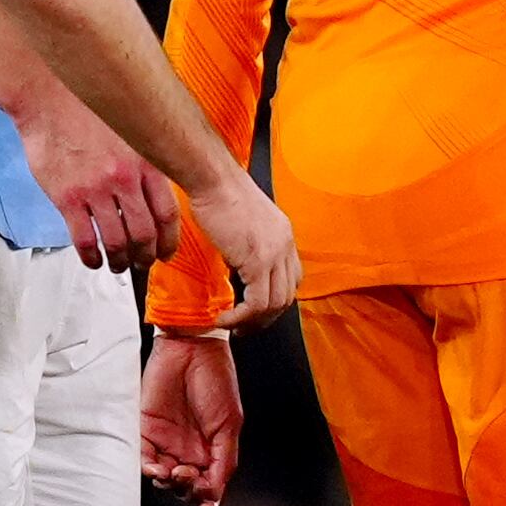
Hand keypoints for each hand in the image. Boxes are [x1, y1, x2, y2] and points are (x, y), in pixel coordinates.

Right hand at [19, 97, 178, 272]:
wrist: (48, 96)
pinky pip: (83, 238)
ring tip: (117, 266)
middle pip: (144, 233)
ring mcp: (95, 190)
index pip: (167, 213)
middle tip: (143, 264)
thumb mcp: (130, 130)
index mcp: (145, 162)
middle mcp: (124, 179)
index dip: (170, 240)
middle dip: (146, 256)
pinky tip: (93, 260)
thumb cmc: (88, 109)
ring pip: (116, 241)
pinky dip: (91, 256)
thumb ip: (144, 160)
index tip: (167, 252)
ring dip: (119, 261)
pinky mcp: (67, 198)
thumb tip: (156, 188)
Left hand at [139, 334, 244, 505]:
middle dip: (188, 490)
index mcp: (212, 449)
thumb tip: (216, 491)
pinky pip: (143, 459)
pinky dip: (149, 469)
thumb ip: (224, 459)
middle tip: (190, 476)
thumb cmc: (216, 381)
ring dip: (168, 483)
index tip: (207, 505)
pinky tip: (157, 469)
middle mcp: (188, 449)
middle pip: (184, 486)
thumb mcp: (230, 424)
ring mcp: (166, 441)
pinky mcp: (145, 431)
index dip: (207, 499)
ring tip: (176, 472)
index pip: (208, 484)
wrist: (191, 350)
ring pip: (163, 477)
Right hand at [191, 170, 300, 327]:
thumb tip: (236, 262)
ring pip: (276, 303)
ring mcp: (274, 253)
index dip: (276, 299)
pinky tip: (225, 317)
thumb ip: (247, 242)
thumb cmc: (218, 191)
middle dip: (266, 317)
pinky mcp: (258, 260)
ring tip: (233, 325)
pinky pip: (257, 303)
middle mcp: (285, 244)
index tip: (256, 309)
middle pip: (287, 294)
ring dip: (254, 321)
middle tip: (245, 326)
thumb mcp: (242, 220)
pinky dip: (241, 316)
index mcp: (283, 234)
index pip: (292, 277)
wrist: (213, 179)